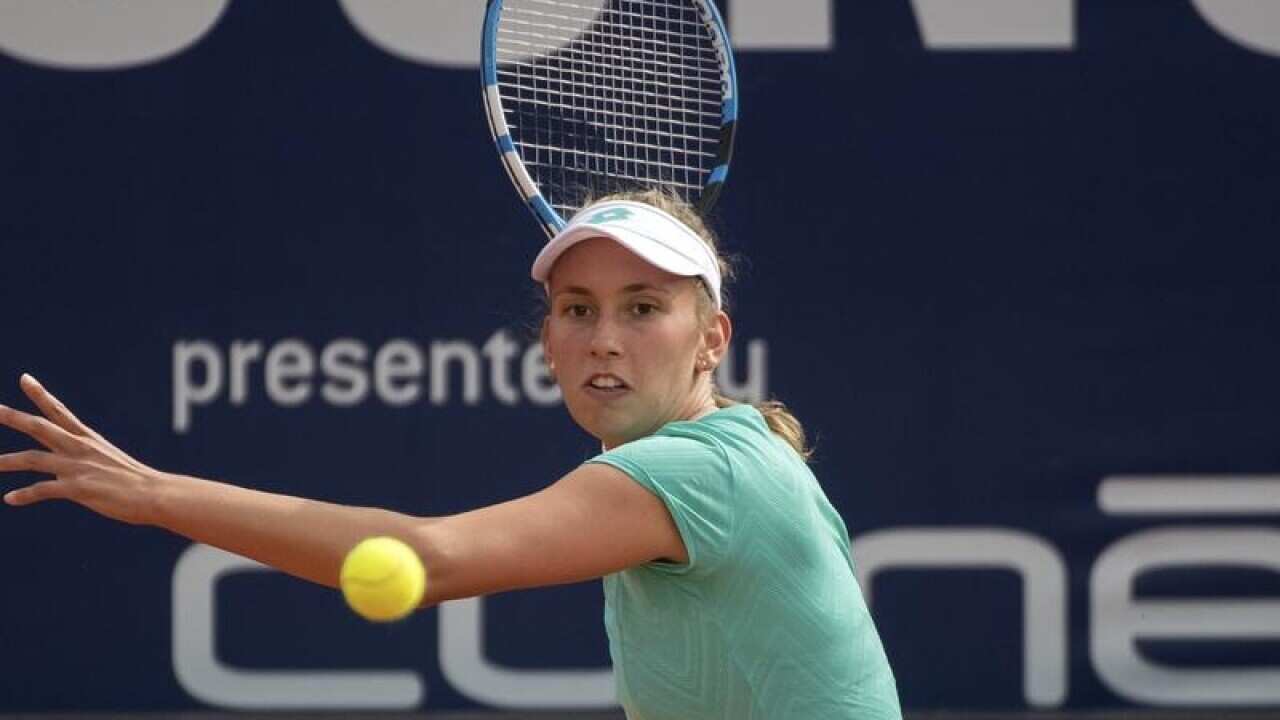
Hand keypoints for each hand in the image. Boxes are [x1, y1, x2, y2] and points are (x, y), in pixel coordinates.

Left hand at [0, 374, 160, 524]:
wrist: (155, 493)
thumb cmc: (137, 481)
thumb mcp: (110, 462)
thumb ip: (86, 462)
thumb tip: (67, 470)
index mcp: (88, 439)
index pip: (59, 410)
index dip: (40, 394)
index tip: (24, 378)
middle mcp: (80, 448)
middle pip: (39, 427)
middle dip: (12, 417)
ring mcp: (78, 467)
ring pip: (33, 458)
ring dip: (7, 461)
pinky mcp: (78, 488)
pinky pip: (43, 489)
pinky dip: (24, 494)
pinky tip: (10, 499)